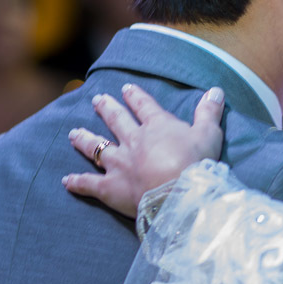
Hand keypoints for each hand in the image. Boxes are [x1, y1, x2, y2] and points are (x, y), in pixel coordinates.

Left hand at [63, 83, 224, 215]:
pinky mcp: (110, 187)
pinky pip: (89, 184)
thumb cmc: (197, 163)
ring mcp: (118, 164)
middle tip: (96, 100)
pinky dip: (77, 183)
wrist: (178, 194)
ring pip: (96, 147)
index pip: (143, 106)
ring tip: (73, 132)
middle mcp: (133, 141)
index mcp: (156, 126)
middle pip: (116, 120)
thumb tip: (216, 90)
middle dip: (106, 108)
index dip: (134, 96)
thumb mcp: (209, 133)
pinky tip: (66, 181)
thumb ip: (209, 112)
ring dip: (84, 139)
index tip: (125, 88)